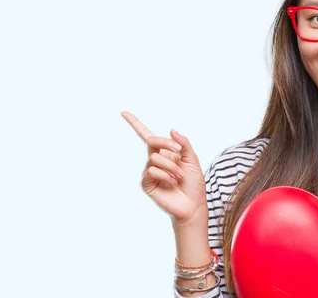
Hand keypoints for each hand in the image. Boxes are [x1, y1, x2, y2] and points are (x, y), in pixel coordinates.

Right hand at [122, 111, 207, 225]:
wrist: (193, 204)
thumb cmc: (193, 183)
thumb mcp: (192, 160)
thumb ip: (184, 144)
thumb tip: (171, 130)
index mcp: (165, 152)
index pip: (147, 136)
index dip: (135, 123)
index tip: (124, 112)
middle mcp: (155, 160)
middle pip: (151, 140)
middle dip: (165, 142)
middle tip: (179, 150)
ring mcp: (150, 172)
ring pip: (155, 158)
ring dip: (171, 166)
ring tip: (179, 176)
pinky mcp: (147, 183)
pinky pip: (151, 171)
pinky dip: (164, 174)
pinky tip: (171, 182)